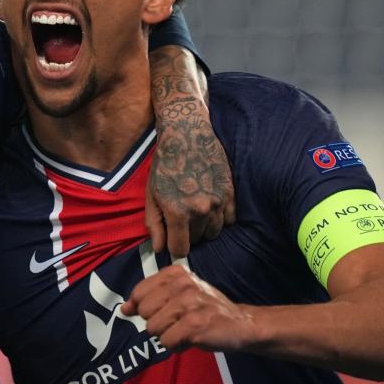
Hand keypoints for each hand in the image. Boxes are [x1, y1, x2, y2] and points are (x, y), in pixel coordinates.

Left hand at [120, 264, 253, 352]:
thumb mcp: (178, 295)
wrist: (241, 323)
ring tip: (184, 330)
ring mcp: (190, 304)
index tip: (156, 312)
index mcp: (176, 273)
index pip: (139, 292)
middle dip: (155, 322)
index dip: (141, 308)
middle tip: (175, 322)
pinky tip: (190, 339)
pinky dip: (175, 346)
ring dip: (166, 335)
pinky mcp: (195, 325)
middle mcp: (183, 284)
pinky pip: (166, 342)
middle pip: (144, 311)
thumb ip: (150, 298)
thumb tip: (124, 309)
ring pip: (153, 328)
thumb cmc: (205, 309)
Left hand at [146, 47, 234, 256]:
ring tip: (195, 209)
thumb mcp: (151, 194)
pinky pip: (230, 219)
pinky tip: (210, 204)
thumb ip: (154, 224)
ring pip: (214, 231)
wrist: (186, 134)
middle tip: (180, 216)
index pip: (180, 249)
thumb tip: (158, 249)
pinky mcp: (231, 192)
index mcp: (178, 212)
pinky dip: (221, 216)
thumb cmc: (165, 163)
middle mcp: (201, 210)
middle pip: (197, 240)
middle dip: (187, 233)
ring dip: (204, 226)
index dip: (175, 247)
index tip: (173, 241)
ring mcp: (219, 202)